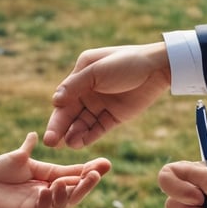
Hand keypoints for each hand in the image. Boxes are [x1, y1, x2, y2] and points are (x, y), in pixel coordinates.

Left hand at [0, 132, 110, 207]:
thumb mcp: (17, 159)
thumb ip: (28, 149)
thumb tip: (36, 135)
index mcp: (50, 181)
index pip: (74, 175)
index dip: (89, 170)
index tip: (106, 162)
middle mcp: (50, 196)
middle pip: (75, 191)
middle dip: (87, 183)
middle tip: (99, 172)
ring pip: (63, 203)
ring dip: (68, 192)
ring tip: (69, 180)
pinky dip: (49, 201)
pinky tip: (49, 189)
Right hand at [43, 43, 170, 148]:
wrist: (156, 70)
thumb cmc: (126, 63)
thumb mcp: (97, 71)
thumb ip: (75, 85)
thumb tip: (55, 101)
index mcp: (81, 76)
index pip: (63, 98)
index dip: (56, 114)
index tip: (50, 126)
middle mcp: (87, 92)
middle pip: (69, 114)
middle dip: (59, 128)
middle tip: (49, 143)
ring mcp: (100, 105)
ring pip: (81, 124)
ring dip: (73, 134)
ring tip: (68, 144)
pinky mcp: (112, 118)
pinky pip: (96, 130)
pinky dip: (87, 137)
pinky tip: (78, 143)